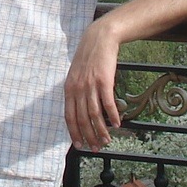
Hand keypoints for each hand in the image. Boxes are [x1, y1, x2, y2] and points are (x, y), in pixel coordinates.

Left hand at [64, 18, 121, 150]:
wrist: (99, 38)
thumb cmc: (88, 58)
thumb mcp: (76, 75)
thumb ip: (76, 91)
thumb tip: (80, 110)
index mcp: (69, 89)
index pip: (69, 116)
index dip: (74, 132)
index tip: (79, 145)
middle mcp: (78, 89)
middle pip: (82, 119)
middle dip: (89, 136)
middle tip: (96, 148)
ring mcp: (91, 85)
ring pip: (95, 114)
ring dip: (101, 130)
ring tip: (107, 141)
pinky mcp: (104, 80)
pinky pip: (108, 103)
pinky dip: (113, 115)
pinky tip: (118, 124)